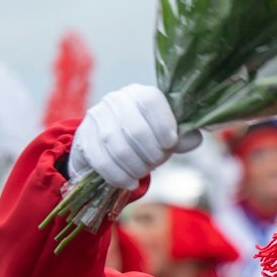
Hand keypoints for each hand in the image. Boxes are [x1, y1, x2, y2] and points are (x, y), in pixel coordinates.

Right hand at [68, 85, 202, 190]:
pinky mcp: (84, 138)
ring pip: (118, 148)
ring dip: (136, 167)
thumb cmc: (146, 139)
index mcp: (140, 93)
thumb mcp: (167, 136)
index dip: (164, 124)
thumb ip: (183, 137)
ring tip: (143, 173)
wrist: (108, 147)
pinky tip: (130, 182)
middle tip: (156, 162)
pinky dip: (119, 176)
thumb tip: (192, 138)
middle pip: (136, 129)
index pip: (151, 100)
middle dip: (152, 154)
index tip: (170, 144)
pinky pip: (102, 162)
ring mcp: (97, 117)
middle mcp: (116, 99)